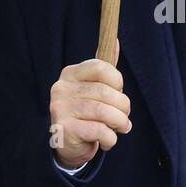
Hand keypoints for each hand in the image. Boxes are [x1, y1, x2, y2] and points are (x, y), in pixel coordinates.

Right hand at [50, 46, 131, 168]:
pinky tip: (107, 141)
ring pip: (103, 112)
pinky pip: (98, 130)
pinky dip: (110, 138)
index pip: (101, 67)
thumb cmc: (87, 113)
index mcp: (70, 74)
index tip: (118, 92)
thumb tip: (115, 41)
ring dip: (120, 122)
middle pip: (105, 92)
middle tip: (124, 117)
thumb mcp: (94, 89)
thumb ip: (104, 69)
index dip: (117, 81)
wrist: (68, 145)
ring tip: (122, 128)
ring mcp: (60, 108)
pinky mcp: (64, 129)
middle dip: (123, 107)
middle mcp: (61, 88)